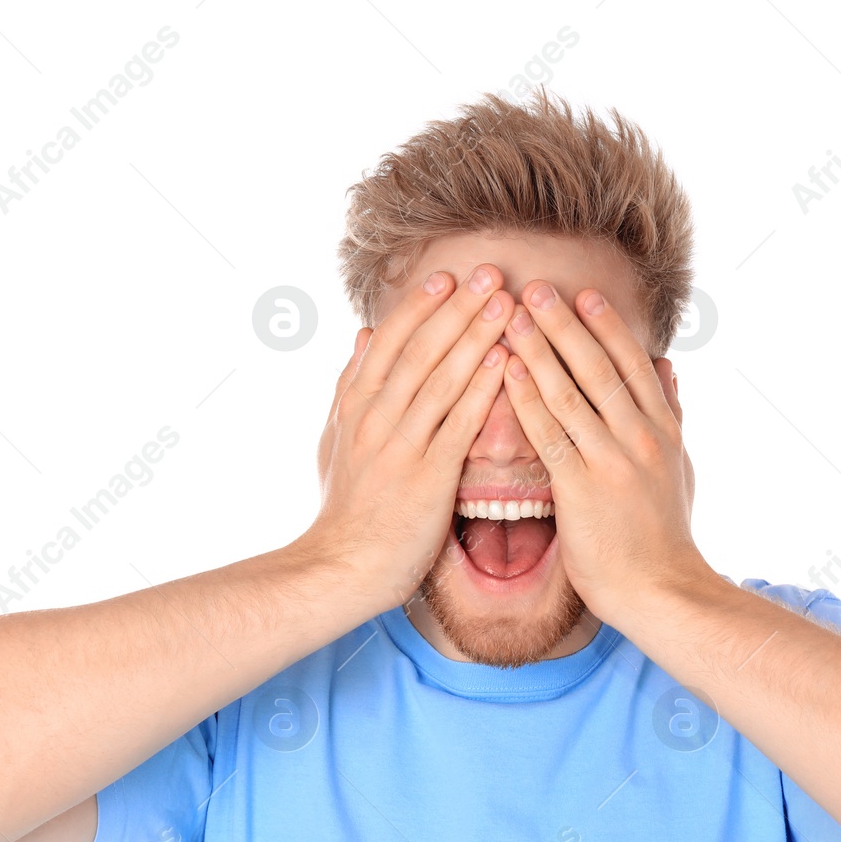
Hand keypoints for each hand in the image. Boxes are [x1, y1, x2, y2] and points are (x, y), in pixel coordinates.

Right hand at [305, 265, 511, 610]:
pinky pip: (458, 423)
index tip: (449, 278)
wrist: (340, 568)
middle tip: (490, 273)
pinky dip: (481, 389)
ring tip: (506, 303)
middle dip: (458, 308)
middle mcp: (375, 418)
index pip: (389, 343)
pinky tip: (506, 361)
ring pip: (441, 378)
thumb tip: (362, 336)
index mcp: (354, 407)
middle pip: (420, 350)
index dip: (421, 307)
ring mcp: (400, 445)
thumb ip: (348, 387)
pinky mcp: (426, 476)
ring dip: (475, 336)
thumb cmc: (345, 511)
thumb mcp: (334, 440)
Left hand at [499, 281, 709, 629]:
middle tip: (535, 288)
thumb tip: (668, 367)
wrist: (662, 592)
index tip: (582, 295)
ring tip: (510, 316)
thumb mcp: (680, 467)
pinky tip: (507, 371)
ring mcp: (612, 460)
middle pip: (599, 367)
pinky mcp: (582, 488)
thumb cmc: (665, 537)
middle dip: (565, 324)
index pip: (632, 365)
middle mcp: (641, 437)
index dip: (606, 327)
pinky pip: (549, 433)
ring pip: (571, 391)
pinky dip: (527, 398)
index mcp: (663, 429)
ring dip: (538, 349)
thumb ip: (674, 414)